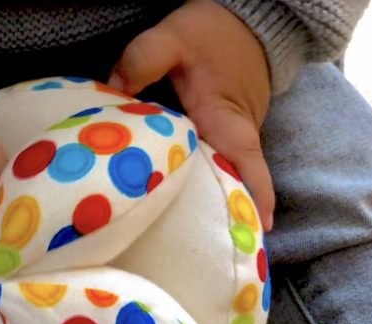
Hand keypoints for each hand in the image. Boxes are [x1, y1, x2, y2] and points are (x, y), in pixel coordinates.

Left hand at [108, 0, 273, 229]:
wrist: (247, 20)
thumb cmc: (216, 31)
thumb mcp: (176, 35)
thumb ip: (144, 58)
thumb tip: (115, 88)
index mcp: (227, 120)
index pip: (246, 164)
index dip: (253, 197)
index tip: (256, 230)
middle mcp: (232, 136)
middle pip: (231, 185)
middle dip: (222, 218)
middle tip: (201, 252)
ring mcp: (228, 138)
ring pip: (220, 179)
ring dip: (208, 205)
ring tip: (181, 242)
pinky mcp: (218, 135)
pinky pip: (211, 165)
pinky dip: (197, 185)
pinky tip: (171, 203)